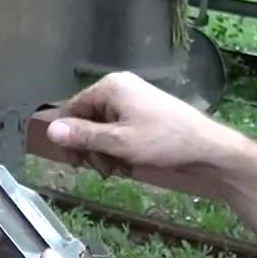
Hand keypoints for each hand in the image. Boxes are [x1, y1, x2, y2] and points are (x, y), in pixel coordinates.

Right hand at [45, 72, 241, 172]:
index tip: (78, 162)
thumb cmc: (163, 142)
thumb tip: (50, 130)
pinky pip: (119, 132)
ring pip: (103, 130)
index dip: (71, 137)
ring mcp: (133, 101)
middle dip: (92, 148)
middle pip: (87, 120)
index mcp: (111, 87)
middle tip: (105, 170)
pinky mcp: (143, 115)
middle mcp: (120, 89)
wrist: (206, 148)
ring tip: (120, 169)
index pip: (72, 109)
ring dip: (106, 153)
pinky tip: (130, 164)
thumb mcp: (119, 142)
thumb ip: (84, 136)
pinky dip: (120, 150)